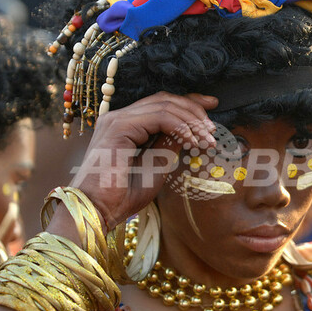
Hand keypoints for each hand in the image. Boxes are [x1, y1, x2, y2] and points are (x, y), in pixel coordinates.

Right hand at [69, 92, 216, 228]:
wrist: (98, 210)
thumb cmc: (122, 195)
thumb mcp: (156, 165)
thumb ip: (169, 144)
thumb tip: (190, 131)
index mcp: (125, 125)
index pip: (161, 103)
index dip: (189, 102)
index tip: (213, 105)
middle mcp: (119, 117)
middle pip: (165, 99)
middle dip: (194, 110)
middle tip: (213, 129)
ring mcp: (117, 119)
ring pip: (164, 105)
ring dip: (191, 120)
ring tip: (207, 138)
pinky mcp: (119, 126)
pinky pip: (158, 117)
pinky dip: (180, 126)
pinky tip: (192, 140)